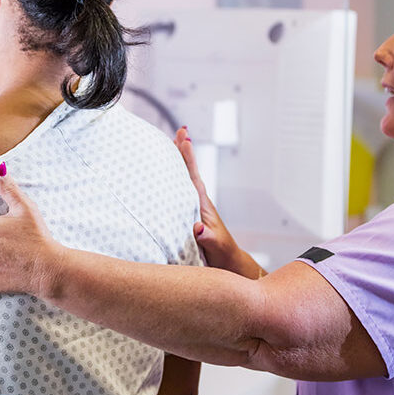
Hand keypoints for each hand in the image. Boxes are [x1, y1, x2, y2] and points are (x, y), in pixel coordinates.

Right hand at [174, 126, 244, 270]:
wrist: (228, 263)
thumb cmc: (221, 255)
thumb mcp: (214, 246)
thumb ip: (207, 237)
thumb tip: (199, 228)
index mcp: (203, 205)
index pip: (193, 177)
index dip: (188, 157)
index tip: (185, 138)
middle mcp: (198, 203)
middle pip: (188, 172)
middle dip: (184, 152)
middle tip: (180, 131)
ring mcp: (194, 208)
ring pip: (183, 180)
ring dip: (178, 162)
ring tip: (171, 144)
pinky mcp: (189, 215)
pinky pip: (178, 192)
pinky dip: (173, 180)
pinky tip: (164, 177)